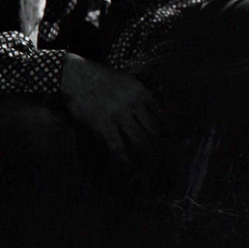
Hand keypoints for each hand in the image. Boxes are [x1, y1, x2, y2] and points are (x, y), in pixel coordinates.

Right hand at [60, 53, 164, 170]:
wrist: (75, 76)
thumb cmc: (101, 79)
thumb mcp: (128, 81)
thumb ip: (143, 94)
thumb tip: (160, 103)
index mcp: (142, 93)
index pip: (164, 116)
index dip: (170, 134)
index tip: (173, 146)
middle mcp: (134, 103)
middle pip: (155, 132)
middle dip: (162, 151)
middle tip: (163, 164)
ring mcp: (119, 115)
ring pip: (141, 142)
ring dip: (146, 160)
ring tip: (148, 171)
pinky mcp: (103, 125)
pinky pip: (119, 148)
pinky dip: (125, 162)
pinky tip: (127, 170)